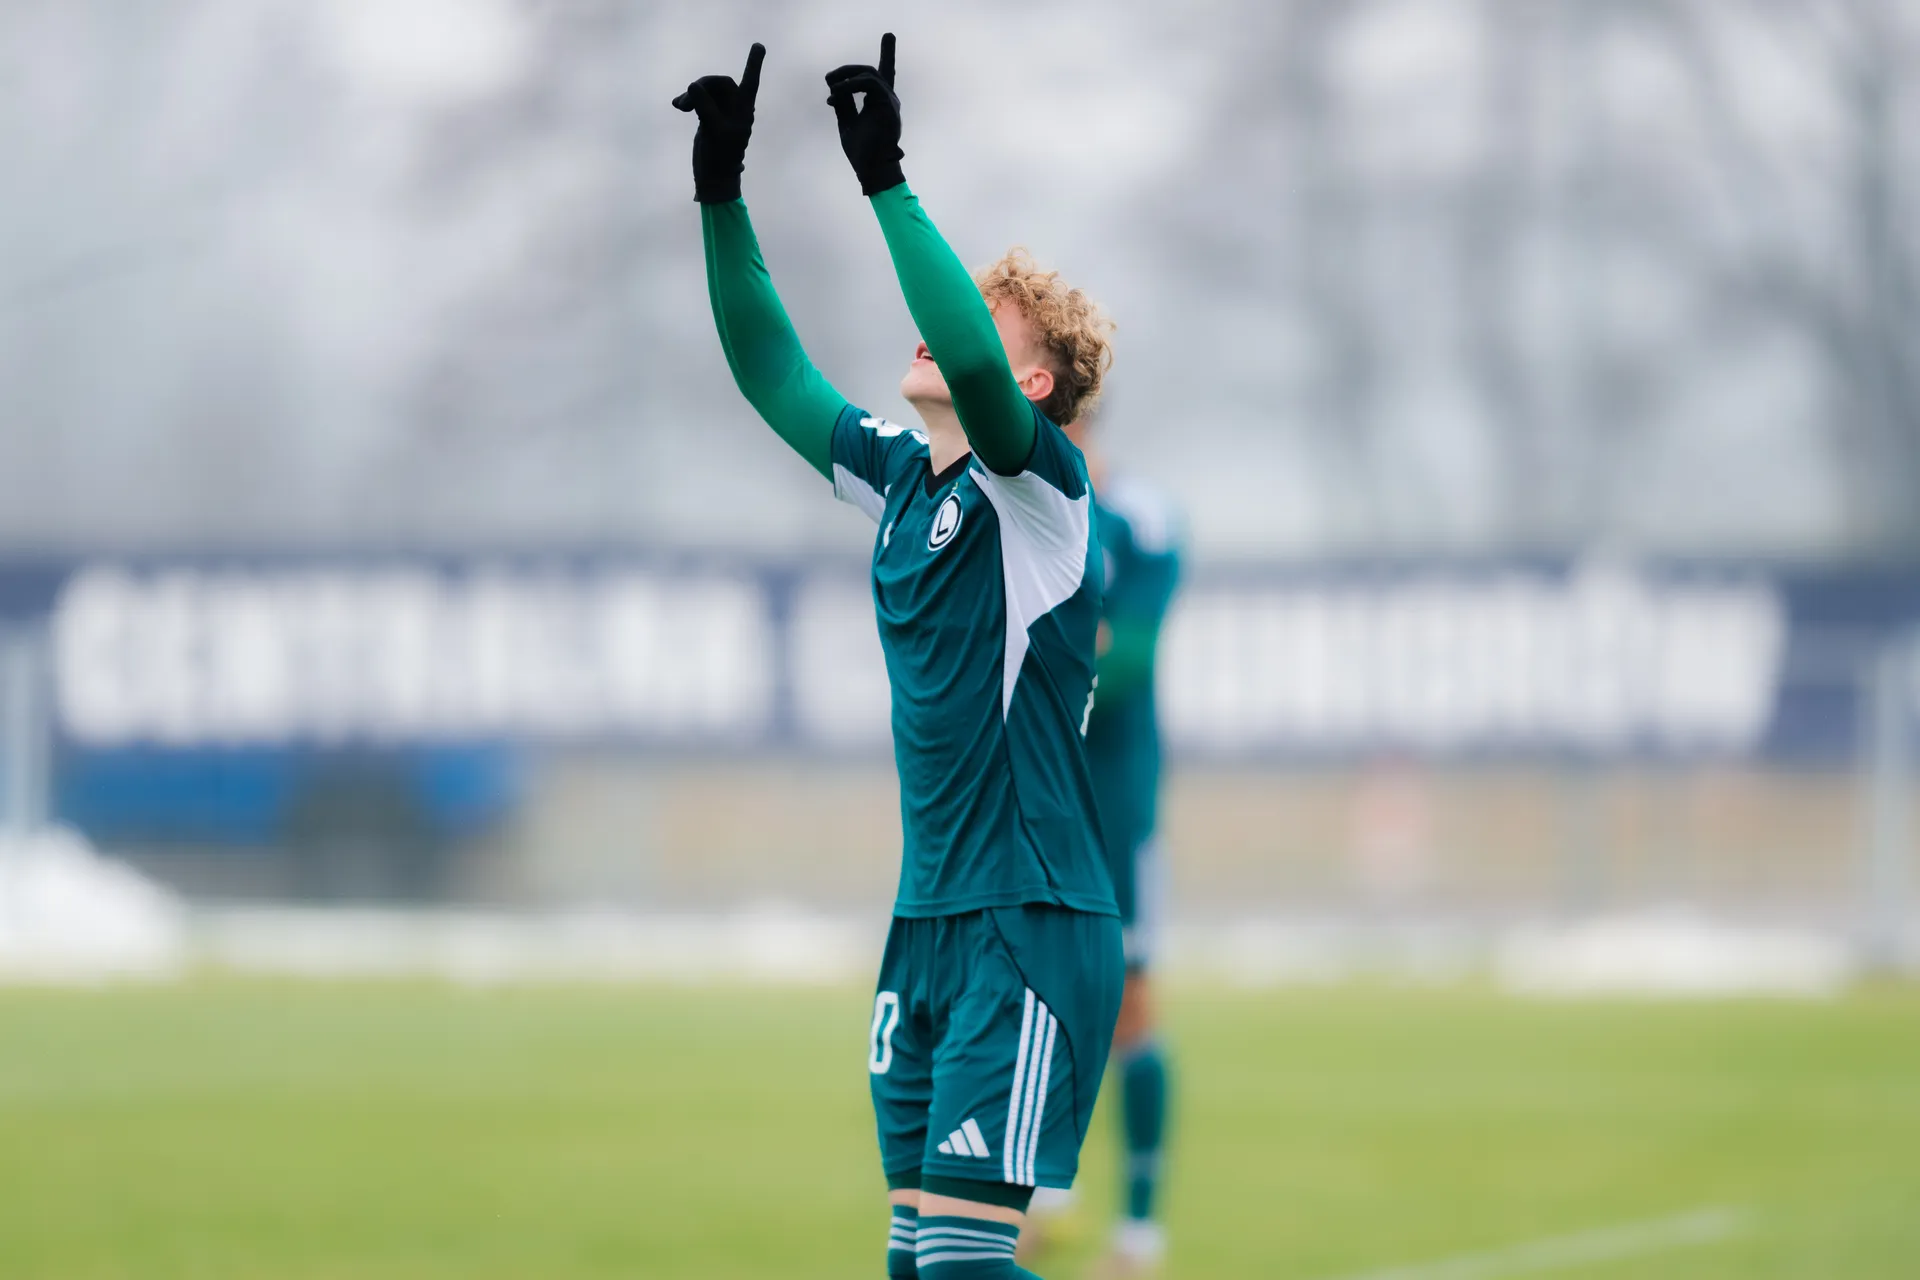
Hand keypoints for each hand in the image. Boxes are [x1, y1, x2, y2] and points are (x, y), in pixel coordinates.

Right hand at [672, 43, 764, 203]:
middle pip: (720, 83)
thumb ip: (705, 107)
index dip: (753, 64)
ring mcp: (721, 112)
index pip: (750, 82)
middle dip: (703, 85)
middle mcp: (735, 108)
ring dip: (692, 93)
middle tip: (686, 98)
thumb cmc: (720, 158)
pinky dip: (688, 100)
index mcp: (743, 110)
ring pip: (707, 90)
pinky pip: (698, 99)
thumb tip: (693, 86)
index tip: (758, 46)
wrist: (714, 179)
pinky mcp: (708, 117)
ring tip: (678, 106)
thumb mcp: (714, 132)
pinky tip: (677, 106)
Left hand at [825, 33, 905, 195]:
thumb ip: (843, 102)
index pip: (883, 74)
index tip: (889, 36)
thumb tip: (833, 85)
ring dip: (846, 75)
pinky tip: (836, 92)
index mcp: (879, 103)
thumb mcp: (846, 122)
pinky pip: (869, 84)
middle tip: (829, 77)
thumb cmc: (860, 152)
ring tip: (830, 85)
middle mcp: (888, 100)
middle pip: (871, 71)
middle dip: (848, 69)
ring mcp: (890, 103)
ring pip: (869, 74)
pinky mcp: (888, 107)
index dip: (888, 54)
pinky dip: (851, 84)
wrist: (871, 171)